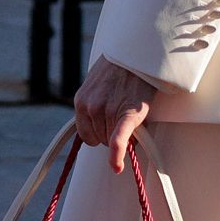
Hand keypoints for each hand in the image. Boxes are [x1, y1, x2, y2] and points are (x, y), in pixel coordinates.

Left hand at [74, 57, 155, 173]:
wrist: (139, 53)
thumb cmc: (121, 69)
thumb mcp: (98, 85)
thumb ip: (95, 106)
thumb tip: (102, 130)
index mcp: (81, 101)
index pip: (87, 135)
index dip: (100, 135)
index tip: (110, 127)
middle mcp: (90, 107)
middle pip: (101, 139)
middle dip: (113, 134)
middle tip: (126, 114)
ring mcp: (106, 110)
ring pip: (112, 141)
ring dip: (123, 135)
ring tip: (132, 112)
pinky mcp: (126, 114)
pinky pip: (118, 140)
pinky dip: (117, 155)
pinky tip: (117, 167)